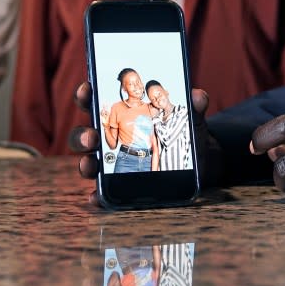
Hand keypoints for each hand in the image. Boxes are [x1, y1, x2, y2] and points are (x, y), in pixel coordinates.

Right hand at [69, 82, 218, 206]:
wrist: (201, 161)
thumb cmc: (186, 132)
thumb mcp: (191, 118)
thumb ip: (193, 107)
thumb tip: (198, 97)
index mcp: (123, 114)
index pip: (97, 101)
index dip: (87, 95)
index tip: (87, 90)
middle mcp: (113, 138)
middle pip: (87, 134)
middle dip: (83, 135)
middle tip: (91, 137)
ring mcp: (114, 162)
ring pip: (90, 162)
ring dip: (86, 164)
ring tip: (92, 165)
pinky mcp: (120, 184)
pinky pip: (103, 191)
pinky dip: (98, 194)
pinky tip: (98, 195)